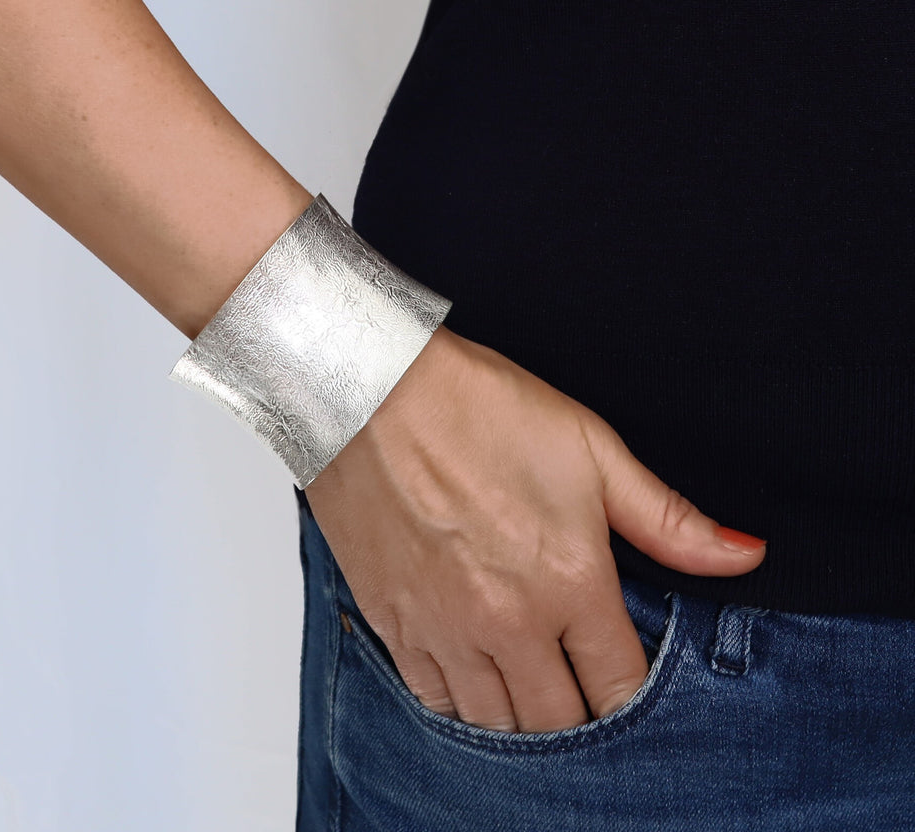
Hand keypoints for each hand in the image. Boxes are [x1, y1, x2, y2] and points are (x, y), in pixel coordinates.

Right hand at [304, 325, 765, 732]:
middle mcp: (508, 622)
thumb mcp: (591, 448)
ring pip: (496, 725)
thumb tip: (744, 556)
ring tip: (531, 687)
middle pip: (560, 724)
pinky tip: (475, 677)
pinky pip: (434, 701)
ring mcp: (444, 629)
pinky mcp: (392, 623)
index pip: (620, 687)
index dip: (633, 694)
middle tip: (579, 683)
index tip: (624, 676)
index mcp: (570, 580)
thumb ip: (668, 519)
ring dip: (522, 718)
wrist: (372, 390)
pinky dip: (462, 704)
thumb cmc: (479, 409)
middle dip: (581, 714)